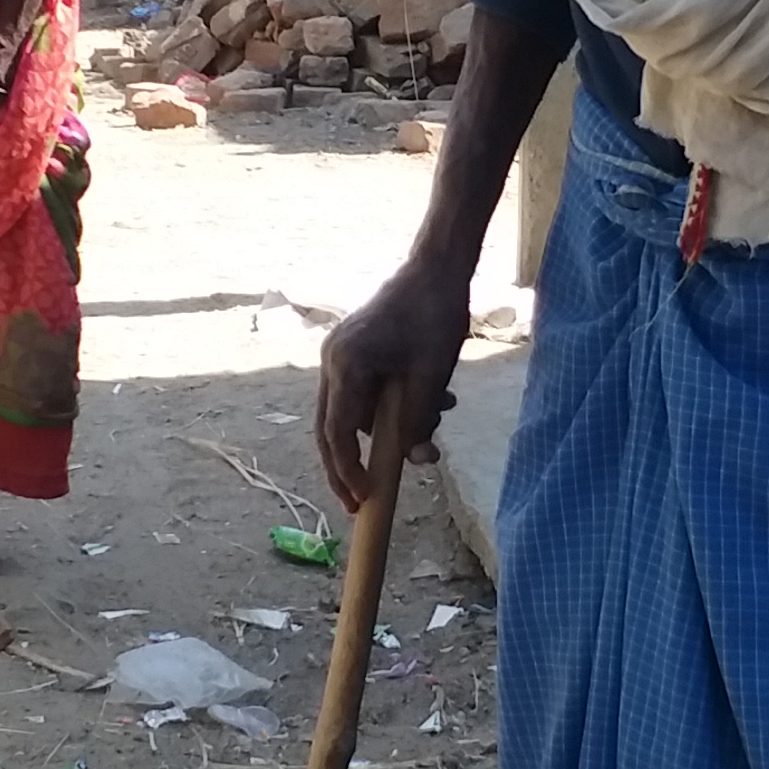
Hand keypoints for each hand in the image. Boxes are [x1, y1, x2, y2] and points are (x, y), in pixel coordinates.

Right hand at [315, 260, 471, 509]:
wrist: (437, 267)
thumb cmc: (435, 316)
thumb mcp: (431, 377)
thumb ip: (418, 421)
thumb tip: (416, 461)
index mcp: (346, 365)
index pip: (338, 433)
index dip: (349, 471)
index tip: (364, 498)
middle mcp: (332, 361)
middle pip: (331, 428)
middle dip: (347, 467)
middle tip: (361, 502)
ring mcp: (339, 354)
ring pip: (350, 411)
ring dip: (384, 430)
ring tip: (431, 428)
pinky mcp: (353, 349)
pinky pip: (362, 392)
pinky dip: (389, 407)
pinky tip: (432, 400)